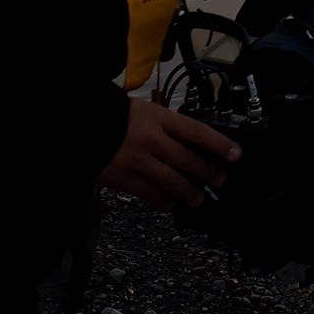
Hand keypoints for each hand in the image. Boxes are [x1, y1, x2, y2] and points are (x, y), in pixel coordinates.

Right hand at [96, 99, 240, 209]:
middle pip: (189, 160)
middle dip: (208, 173)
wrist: (78, 126)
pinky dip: (163, 200)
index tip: (236, 154)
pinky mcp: (125, 179)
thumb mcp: (144, 110)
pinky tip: (170, 204)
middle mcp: (153, 141)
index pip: (197, 132)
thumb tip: (189, 142)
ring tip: (199, 199)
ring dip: (189, 193)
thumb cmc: (112, 115)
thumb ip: (165, 125)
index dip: (219, 144)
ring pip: (173, 182)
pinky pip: (150, 194)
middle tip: (220, 180)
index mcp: (159, 119)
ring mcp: (139, 162)